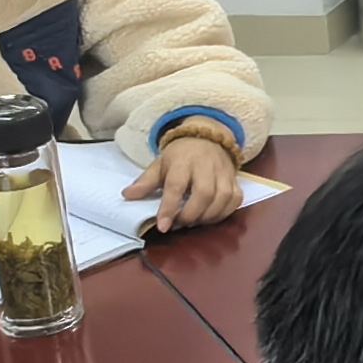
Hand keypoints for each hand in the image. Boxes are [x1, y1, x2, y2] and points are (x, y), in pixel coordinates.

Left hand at [130, 125, 247, 231]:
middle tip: (178, 224)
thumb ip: (145, 182)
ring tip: (192, 222)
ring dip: (207, 217)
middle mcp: (206, 166)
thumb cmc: (181, 155)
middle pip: (203, 194)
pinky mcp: (235, 180)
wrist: (207, 136)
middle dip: (190, 215)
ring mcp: (223, 173)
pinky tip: (210, 217)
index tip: (162, 226)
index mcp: (183, 162)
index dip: (169, 208)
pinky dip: (223, 213)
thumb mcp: (160, 164)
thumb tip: (127, 195)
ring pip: (221, 199)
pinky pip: (235, 200)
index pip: (176, 186)